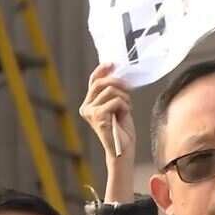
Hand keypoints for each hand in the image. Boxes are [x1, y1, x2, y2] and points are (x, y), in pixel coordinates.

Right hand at [80, 63, 135, 202]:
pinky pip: (116, 100)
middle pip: (102, 82)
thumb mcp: (118, 106)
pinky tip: (124, 115)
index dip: (102, 70)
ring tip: (126, 109)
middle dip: (119, 83)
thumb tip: (117, 74)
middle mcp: (86, 107)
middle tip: (129, 90)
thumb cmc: (122, 130)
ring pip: (111, 90)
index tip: (112, 64)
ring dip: (125, 98)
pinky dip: (125, 106)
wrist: (123, 150)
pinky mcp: (98, 116)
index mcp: (89, 104)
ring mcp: (90, 112)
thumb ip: (114, 92)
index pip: (93, 81)